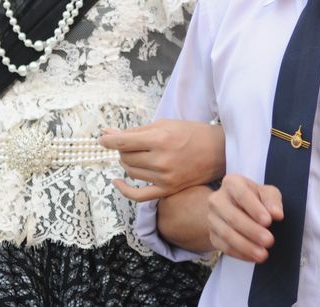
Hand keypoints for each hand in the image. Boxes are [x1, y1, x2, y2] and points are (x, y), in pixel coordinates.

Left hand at [101, 119, 225, 201]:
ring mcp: (164, 177)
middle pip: (125, 157)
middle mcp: (161, 160)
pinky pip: (138, 195)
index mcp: (160, 139)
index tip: (102, 139)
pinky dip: (124, 189)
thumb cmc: (191, 133)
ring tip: (136, 154)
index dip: (108, 140)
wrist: (217, 151)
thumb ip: (136, 131)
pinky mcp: (167, 190)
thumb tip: (109, 133)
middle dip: (122, 149)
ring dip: (127, 162)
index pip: (123, 142)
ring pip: (130, 172)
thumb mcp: (165, 124)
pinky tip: (117, 181)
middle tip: (130, 143)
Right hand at [206, 174, 282, 262]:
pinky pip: (224, 247)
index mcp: (231, 183)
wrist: (236, 208)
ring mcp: (212, 218)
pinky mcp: (212, 235)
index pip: (242, 194)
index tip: (268, 221)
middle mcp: (217, 199)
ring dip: (246, 246)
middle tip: (269, 240)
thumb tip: (277, 214)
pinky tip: (253, 257)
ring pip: (227, 234)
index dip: (254, 209)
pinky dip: (239, 254)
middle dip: (252, 230)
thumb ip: (272, 200)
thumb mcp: (266, 192)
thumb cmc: (255, 198)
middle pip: (233, 217)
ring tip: (263, 254)